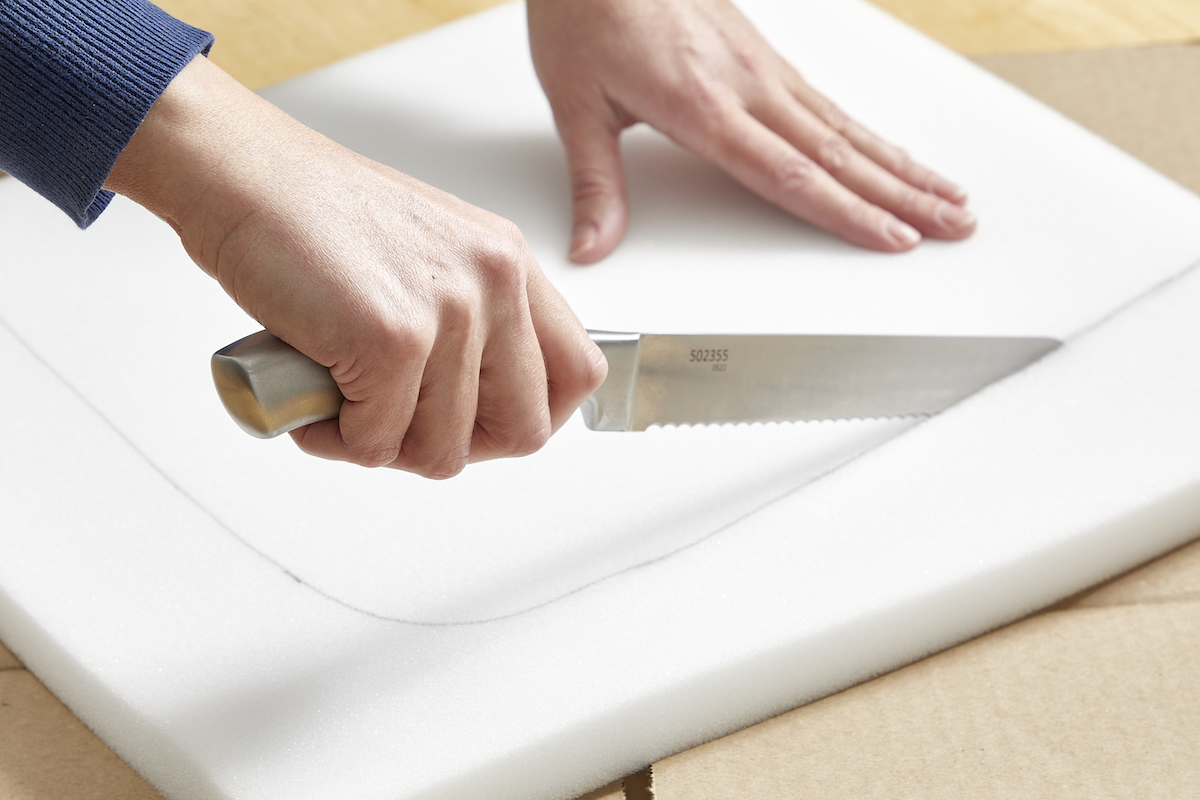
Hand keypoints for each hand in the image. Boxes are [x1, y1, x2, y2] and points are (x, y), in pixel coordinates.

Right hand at [107, 56, 605, 476]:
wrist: (243, 175)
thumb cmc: (318, 217)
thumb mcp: (433, 254)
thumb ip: (474, 317)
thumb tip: (481, 404)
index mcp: (510, 264)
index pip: (577, 373)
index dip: (531, 416)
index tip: (482, 424)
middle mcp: (495, 284)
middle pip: (523, 430)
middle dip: (455, 446)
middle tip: (400, 425)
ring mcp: (449, 313)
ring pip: (443, 450)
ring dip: (383, 445)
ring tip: (339, 401)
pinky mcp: (392, 340)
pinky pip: (377, 443)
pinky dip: (336, 440)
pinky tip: (312, 398)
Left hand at [527, 0, 975, 262]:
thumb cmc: (587, 12)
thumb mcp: (576, 103)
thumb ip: (596, 182)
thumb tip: (592, 246)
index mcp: (703, 105)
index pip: (789, 174)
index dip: (845, 213)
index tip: (892, 238)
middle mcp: (747, 86)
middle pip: (839, 154)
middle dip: (903, 196)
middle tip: (956, 225)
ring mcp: (762, 68)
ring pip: (847, 127)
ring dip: (902, 166)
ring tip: (949, 195)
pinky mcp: (763, 55)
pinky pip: (830, 104)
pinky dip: (870, 134)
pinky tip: (889, 153)